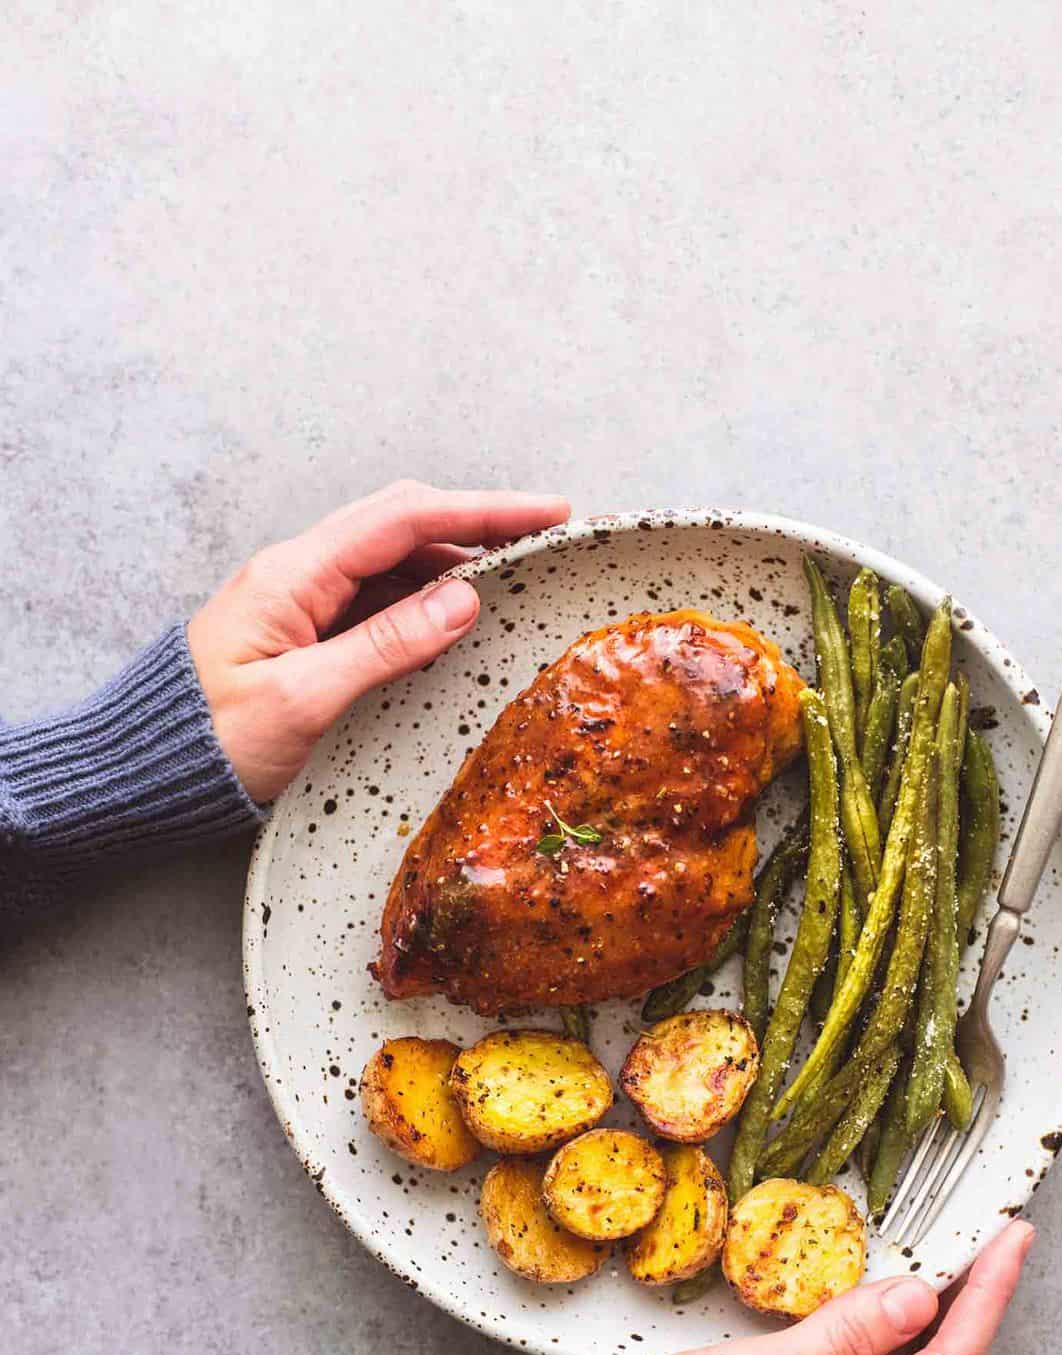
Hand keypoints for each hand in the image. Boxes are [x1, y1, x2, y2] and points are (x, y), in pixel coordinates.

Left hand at [188, 480, 569, 801]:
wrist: (147, 769)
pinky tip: (455, 621)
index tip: (547, 511)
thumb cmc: (210, 740)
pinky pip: (376, 598)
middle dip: (479, 523)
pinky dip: (424, 600)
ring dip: (455, 562)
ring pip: (393, 560)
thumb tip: (462, 602)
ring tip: (515, 579)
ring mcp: (302, 598)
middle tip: (545, 535)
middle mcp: (299, 572)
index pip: (405, 519)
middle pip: (404, 524)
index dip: (484, 509)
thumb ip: (386, 645)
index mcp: (294, 574)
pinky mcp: (305, 630)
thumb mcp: (304, 699)